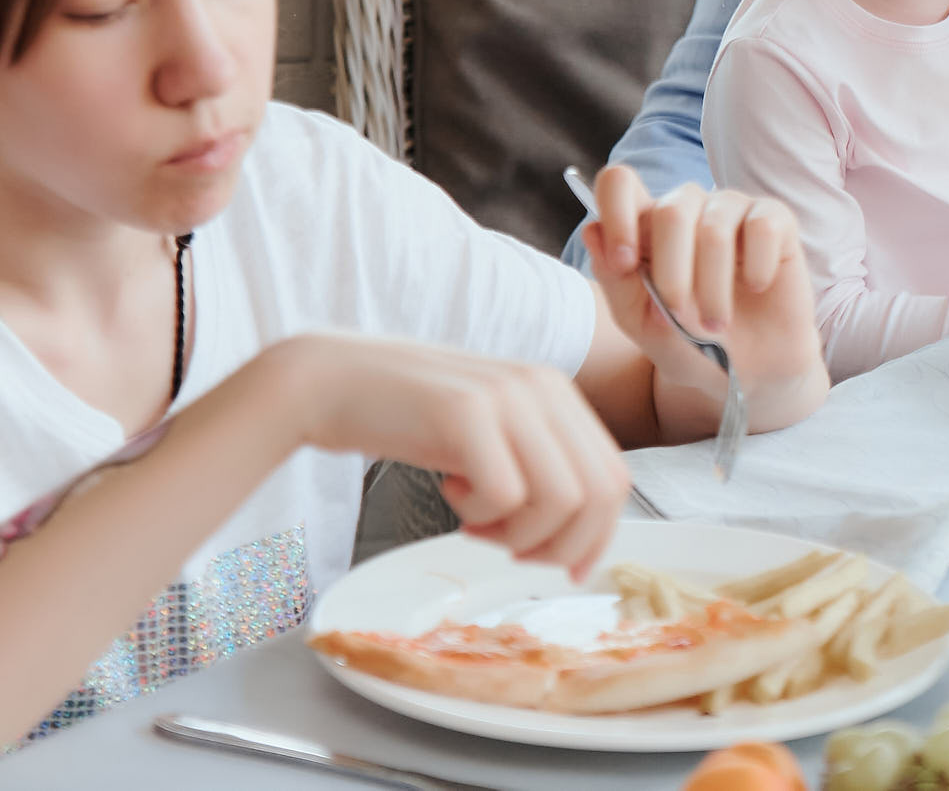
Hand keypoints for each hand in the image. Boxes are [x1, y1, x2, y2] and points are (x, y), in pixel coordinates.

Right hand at [273, 333, 627, 579]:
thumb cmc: (410, 417)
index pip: (615, 478)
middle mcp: (542, 387)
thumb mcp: (491, 431)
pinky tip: (450, 495)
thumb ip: (539, 463)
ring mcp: (507, 397)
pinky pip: (506, 495)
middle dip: (562, 546)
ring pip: (561, 500)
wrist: (333, 381)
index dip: (597, 536)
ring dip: (519, 535)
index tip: (564, 566)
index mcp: (556, 392)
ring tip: (474, 522)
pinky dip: (482, 517)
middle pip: (598, 494)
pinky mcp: (466, 414)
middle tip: (512, 551)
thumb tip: (581, 537)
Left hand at [574, 165, 825, 397]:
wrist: (748, 374)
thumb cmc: (691, 343)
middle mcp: (687, 208)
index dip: (617, 213)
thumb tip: (592, 229)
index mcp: (645, 225)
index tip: (626, 263)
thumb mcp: (642, 324)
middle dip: (672, 274)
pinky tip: (757, 287)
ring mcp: (732, 209)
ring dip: (713, 287)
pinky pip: (762, 226)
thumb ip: (615, 281)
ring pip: (714, 227)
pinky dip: (757, 268)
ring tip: (718, 324)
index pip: (620, 183)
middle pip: (669, 211)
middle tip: (680, 317)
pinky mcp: (775, 219)